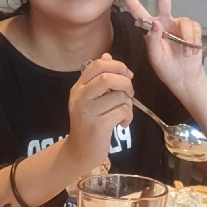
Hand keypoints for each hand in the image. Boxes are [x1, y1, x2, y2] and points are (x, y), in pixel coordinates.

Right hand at [64, 55, 134, 170]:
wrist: (79, 152)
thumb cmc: (89, 124)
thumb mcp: (90, 98)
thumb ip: (98, 78)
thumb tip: (107, 55)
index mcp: (78, 88)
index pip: (97, 65)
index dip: (117, 65)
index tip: (127, 75)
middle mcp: (80, 97)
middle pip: (108, 78)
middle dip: (125, 83)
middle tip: (129, 93)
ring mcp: (88, 111)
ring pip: (119, 96)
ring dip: (128, 103)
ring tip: (124, 112)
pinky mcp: (98, 125)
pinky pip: (122, 111)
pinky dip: (128, 116)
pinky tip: (123, 123)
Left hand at [115, 0, 205, 93]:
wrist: (185, 78)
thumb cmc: (167, 69)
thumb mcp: (155, 58)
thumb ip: (153, 41)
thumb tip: (156, 23)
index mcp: (151, 28)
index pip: (138, 11)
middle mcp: (165, 22)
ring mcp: (179, 25)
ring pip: (184, 21)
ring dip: (186, 39)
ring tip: (185, 53)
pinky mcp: (192, 29)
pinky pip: (193, 28)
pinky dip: (193, 41)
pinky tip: (190, 51)